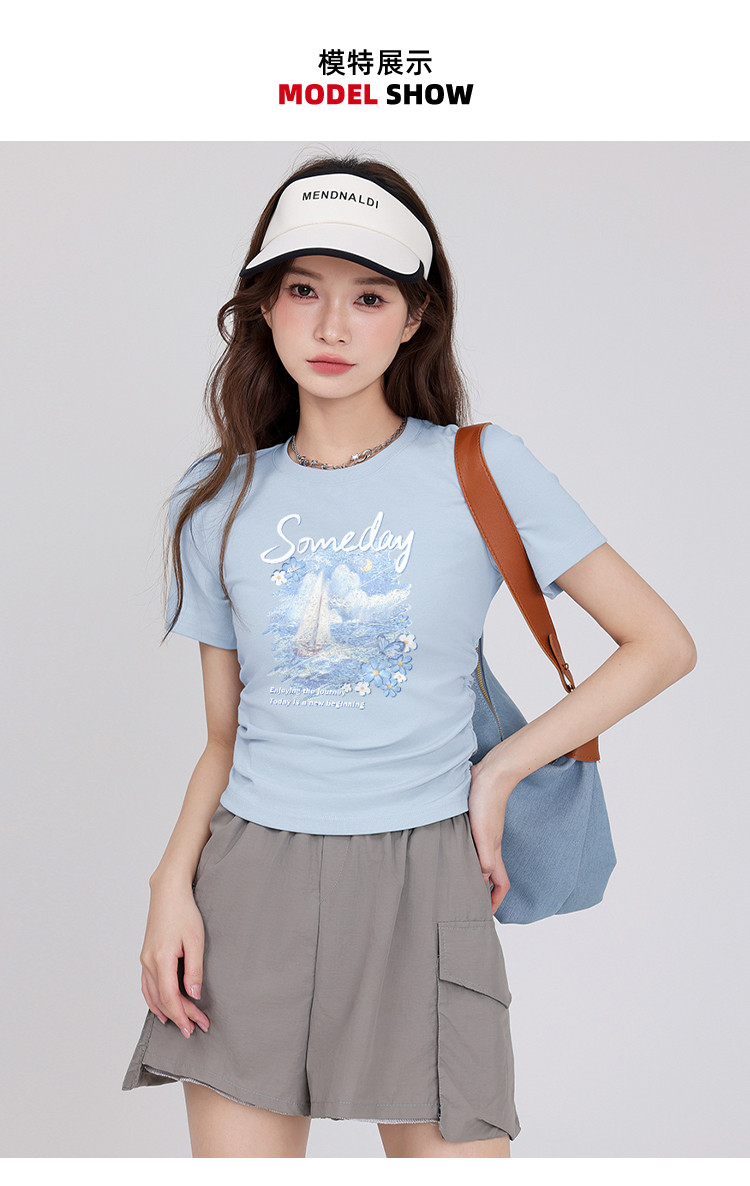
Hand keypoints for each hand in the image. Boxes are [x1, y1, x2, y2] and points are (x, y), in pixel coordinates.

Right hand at [139, 879, 209, 1038]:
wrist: (168, 892)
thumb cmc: (184, 912)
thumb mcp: (196, 940)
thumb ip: (194, 969)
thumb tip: (193, 995)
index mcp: (161, 959)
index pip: (170, 997)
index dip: (182, 1015)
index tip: (194, 1026)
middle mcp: (148, 962)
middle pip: (162, 999)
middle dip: (179, 1016)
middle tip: (195, 1028)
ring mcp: (145, 959)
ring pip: (152, 995)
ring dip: (167, 1011)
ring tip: (180, 1024)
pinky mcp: (146, 956)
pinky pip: (147, 985)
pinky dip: (154, 1000)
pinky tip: (161, 1008)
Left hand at [467, 760, 517, 913]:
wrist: (491, 773)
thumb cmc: (486, 801)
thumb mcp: (483, 832)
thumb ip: (484, 856)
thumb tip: (482, 879)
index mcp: (494, 851)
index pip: (500, 883)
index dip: (495, 901)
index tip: (486, 915)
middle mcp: (490, 845)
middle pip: (490, 875)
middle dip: (482, 891)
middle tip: (465, 901)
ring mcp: (483, 833)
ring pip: (480, 860)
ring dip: (473, 872)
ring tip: (456, 881)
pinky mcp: (475, 821)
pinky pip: (473, 845)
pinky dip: (466, 854)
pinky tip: (452, 851)